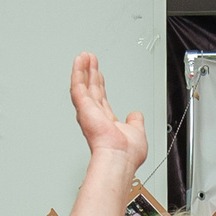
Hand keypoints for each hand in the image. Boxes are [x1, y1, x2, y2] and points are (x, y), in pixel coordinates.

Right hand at [69, 52, 146, 171]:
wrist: (120, 158)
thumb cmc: (127, 154)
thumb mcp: (137, 132)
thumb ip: (136, 122)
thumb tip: (136, 114)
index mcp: (106, 122)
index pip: (101, 98)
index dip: (99, 84)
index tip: (98, 73)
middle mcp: (95, 117)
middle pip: (91, 89)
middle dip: (90, 73)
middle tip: (89, 60)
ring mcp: (88, 112)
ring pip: (83, 86)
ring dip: (82, 70)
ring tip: (83, 57)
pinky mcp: (84, 108)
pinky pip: (78, 87)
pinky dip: (77, 73)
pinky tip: (78, 62)